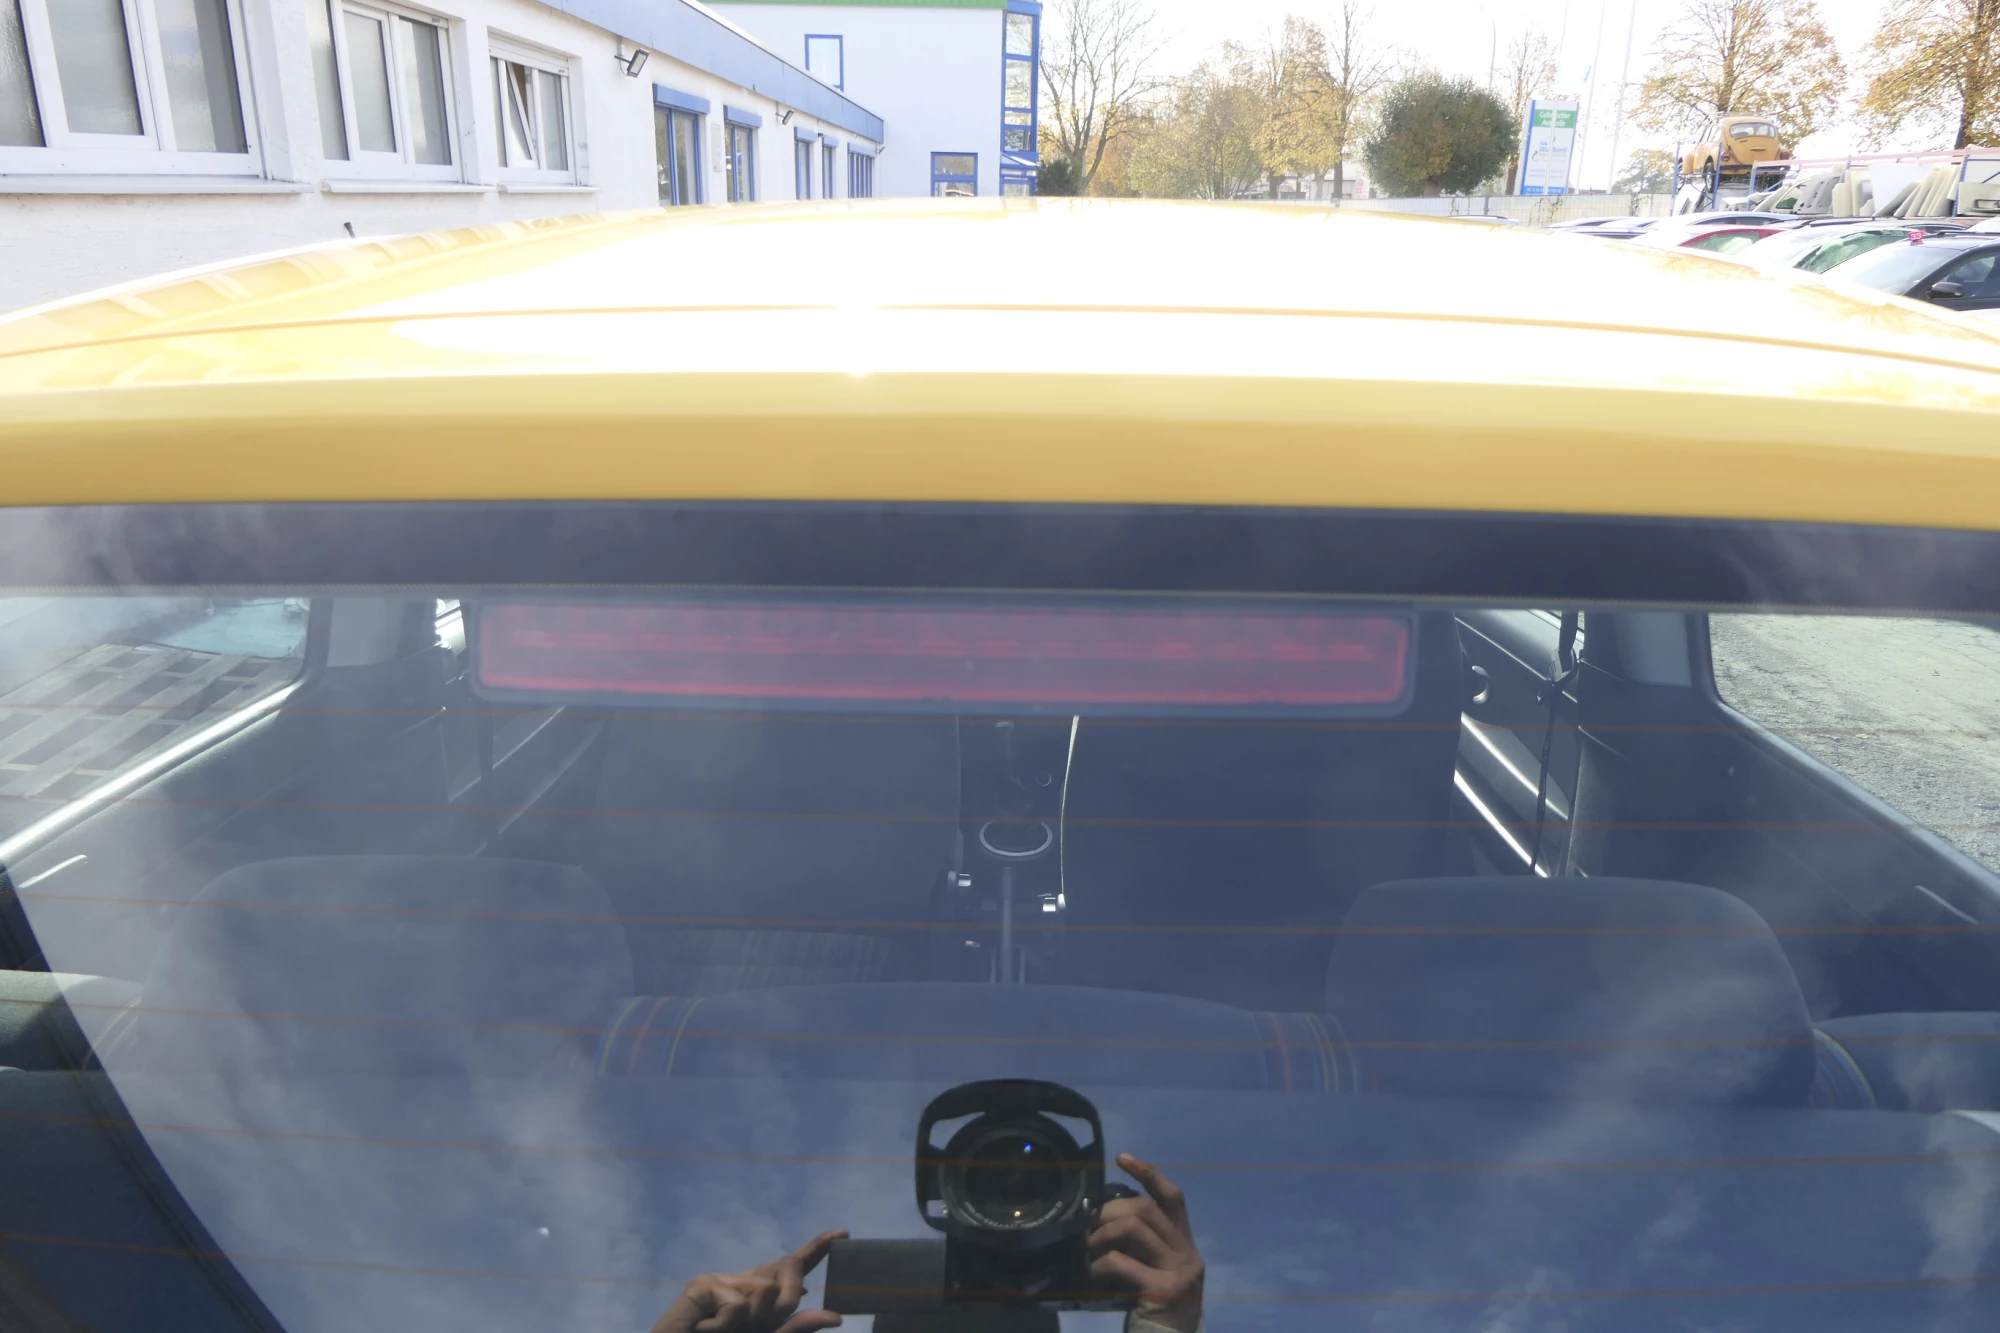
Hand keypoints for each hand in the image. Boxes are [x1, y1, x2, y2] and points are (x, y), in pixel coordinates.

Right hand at [650, 1230, 847, 1332]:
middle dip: (791, 1295)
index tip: (843, 1234)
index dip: (818, 1248)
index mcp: (761, 1300)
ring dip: (754, 1321)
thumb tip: (834, 1316)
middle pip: (788, 1269)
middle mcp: (744, 1284)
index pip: (793, 1268)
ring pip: (765, 1290)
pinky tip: (706, 1329)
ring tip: (723, 1332)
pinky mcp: (702, 1284)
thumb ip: (794, 1330)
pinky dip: (727, 1324)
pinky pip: (737, 1302)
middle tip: (767, 1319)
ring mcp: (722, 1281)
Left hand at [1089, 1154, 1203, 1332]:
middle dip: (1110, 1210)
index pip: (1173, 1198)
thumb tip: (1101, 1219)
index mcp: (1186, 1248)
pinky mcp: (1165, 1290)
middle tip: (1086, 1226)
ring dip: (1100, 1235)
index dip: (1148, 1174)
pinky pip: (1121, 1262)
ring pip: (1133, 1228)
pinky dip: (1098, 1265)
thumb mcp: (1151, 1274)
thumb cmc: (1153, 1314)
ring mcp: (1180, 1272)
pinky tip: (1088, 1276)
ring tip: (1084, 1251)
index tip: (1122, 1158)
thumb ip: (1140, 1248)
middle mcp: (1189, 1256)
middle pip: (1146, 1209)